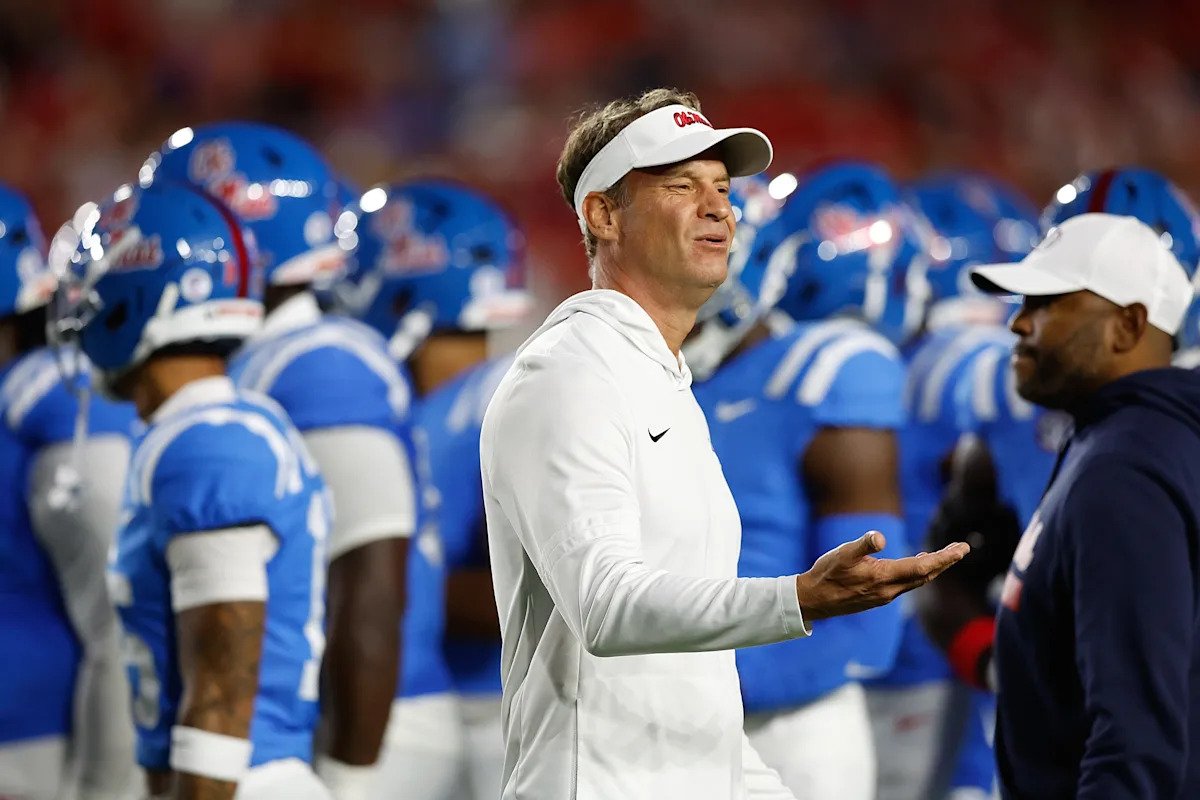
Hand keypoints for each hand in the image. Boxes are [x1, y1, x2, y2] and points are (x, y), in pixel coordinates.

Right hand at [796, 531, 968, 620]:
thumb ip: (863, 545)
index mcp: (884, 577)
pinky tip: (917, 565)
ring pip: (917, 581)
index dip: (945, 557)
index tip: (962, 548)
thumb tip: (879, 537)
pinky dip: (919, 573)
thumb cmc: (827, 573)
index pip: (923, 566)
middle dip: (945, 562)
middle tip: (962, 549)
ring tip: (945, 556)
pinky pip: (906, 585)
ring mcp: (884, 596)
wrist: (813, 601)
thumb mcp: (842, 554)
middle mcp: (889, 590)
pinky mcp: (878, 597)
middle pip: (926, 575)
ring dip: (934, 568)